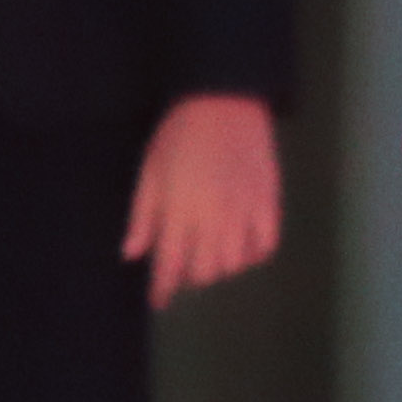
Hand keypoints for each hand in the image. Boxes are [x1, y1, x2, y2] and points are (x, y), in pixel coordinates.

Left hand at [124, 89, 281, 306]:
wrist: (225, 100)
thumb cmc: (179, 134)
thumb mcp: (150, 171)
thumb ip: (142, 216)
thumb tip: (132, 254)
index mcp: (179, 211)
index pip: (169, 265)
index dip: (162, 289)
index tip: (158, 302)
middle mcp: (213, 218)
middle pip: (205, 272)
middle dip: (190, 276)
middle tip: (184, 264)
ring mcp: (244, 212)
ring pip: (235, 264)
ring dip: (220, 267)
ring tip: (212, 252)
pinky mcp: (268, 202)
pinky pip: (265, 246)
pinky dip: (252, 255)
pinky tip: (242, 245)